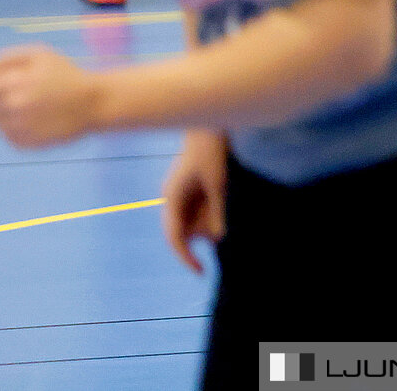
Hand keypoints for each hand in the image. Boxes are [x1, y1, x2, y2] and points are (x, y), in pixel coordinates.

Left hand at [0, 45, 104, 147]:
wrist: (95, 103)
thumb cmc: (67, 74)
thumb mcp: (42, 54)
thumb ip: (9, 57)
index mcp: (14, 86)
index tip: (2, 79)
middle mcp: (12, 110)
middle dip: (2, 95)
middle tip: (24, 90)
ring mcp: (17, 130)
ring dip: (10, 110)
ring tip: (36, 104)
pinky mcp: (23, 144)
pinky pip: (9, 132)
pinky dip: (19, 124)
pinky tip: (40, 117)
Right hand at [161, 130, 227, 273]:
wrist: (209, 124)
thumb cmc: (211, 151)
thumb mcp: (218, 182)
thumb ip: (217, 210)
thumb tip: (218, 238)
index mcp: (171, 198)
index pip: (175, 237)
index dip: (186, 258)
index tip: (201, 272)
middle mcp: (173, 199)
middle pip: (186, 231)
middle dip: (204, 234)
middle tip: (224, 226)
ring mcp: (181, 193)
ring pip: (193, 221)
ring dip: (209, 222)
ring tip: (222, 199)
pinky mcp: (191, 188)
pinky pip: (199, 209)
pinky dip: (212, 212)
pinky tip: (221, 198)